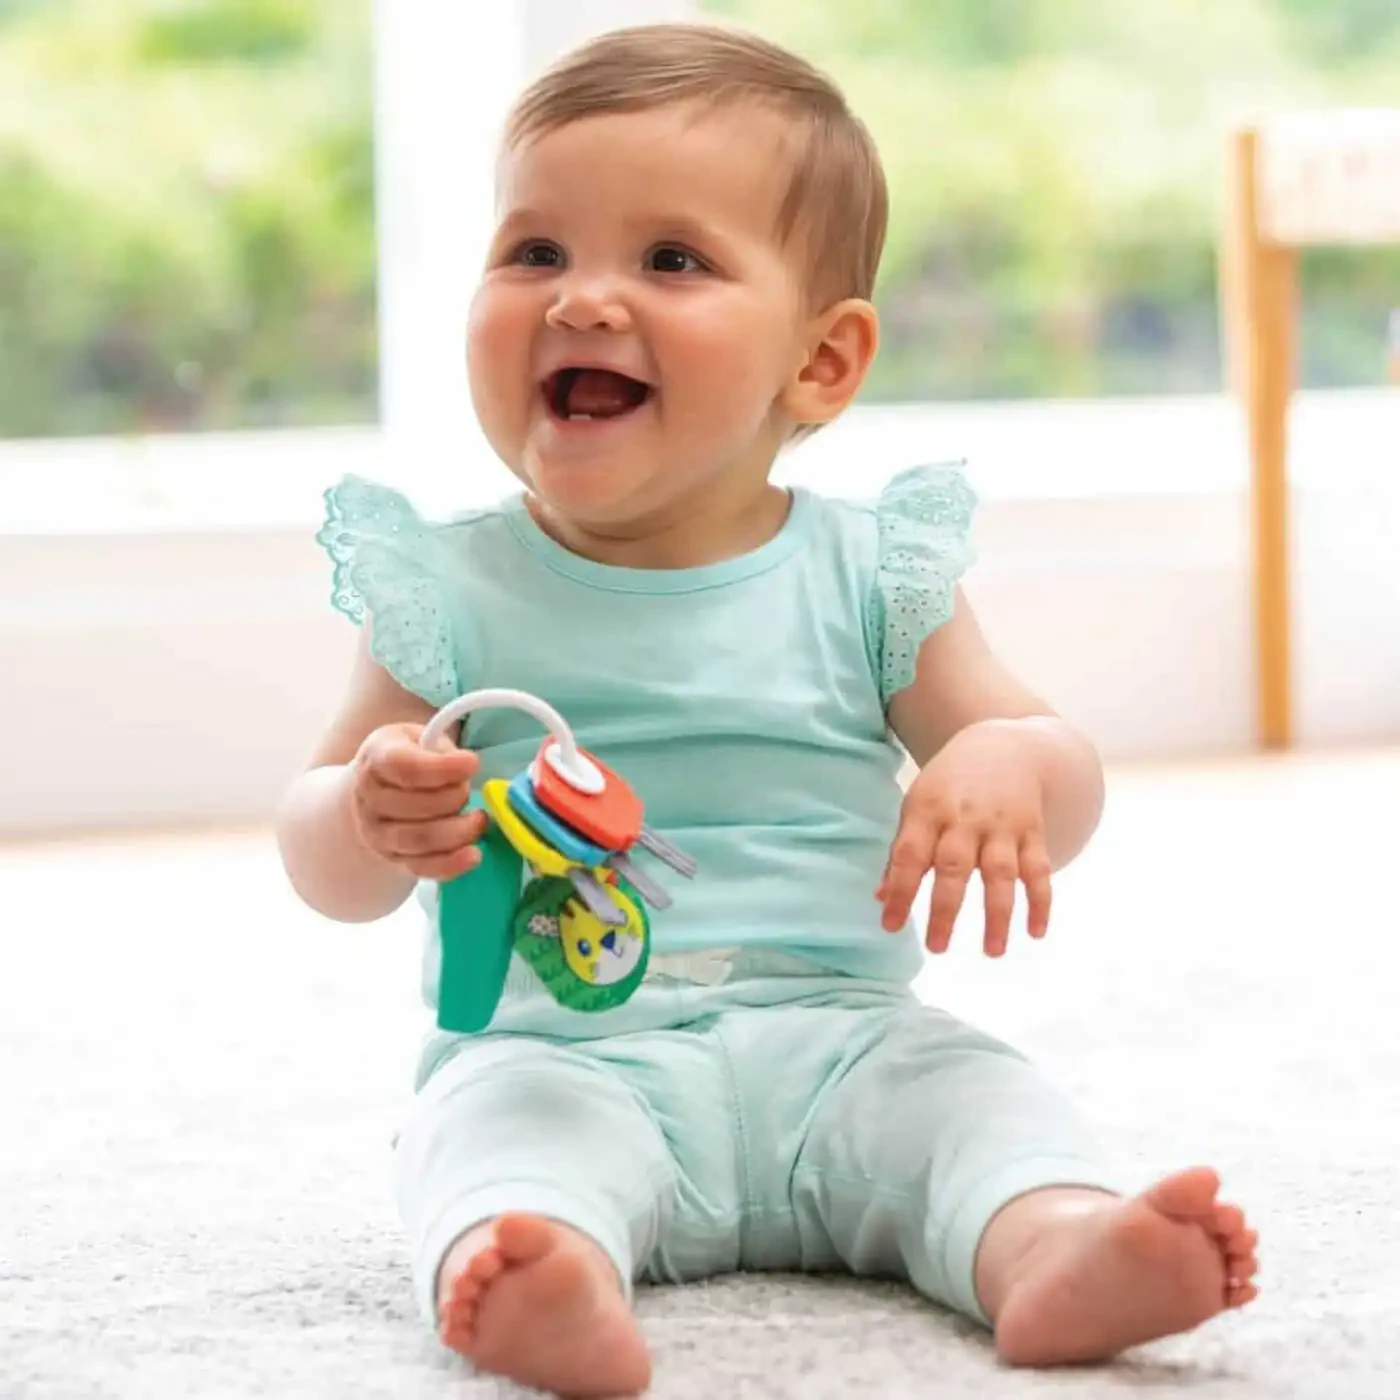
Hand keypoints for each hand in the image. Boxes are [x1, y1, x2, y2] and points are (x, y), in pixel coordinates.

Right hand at [350, 723, 487, 880]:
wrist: (376, 789)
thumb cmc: (408, 757)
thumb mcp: (420, 737)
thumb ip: (441, 750)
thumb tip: (467, 768)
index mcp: (376, 758)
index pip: (405, 767)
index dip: (442, 768)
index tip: (472, 763)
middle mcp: (369, 798)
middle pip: (413, 806)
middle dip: (453, 798)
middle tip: (469, 789)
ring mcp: (377, 832)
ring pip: (418, 839)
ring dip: (457, 832)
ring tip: (479, 820)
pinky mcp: (393, 857)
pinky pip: (422, 867)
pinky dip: (450, 864)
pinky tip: (473, 855)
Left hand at [876, 720, 1052, 956]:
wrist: (1006, 744)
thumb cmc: (950, 785)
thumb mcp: (918, 806)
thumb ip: (902, 852)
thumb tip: (881, 899)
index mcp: (929, 810)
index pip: (911, 854)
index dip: (900, 890)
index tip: (891, 926)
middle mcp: (965, 818)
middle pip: (954, 866)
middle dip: (945, 909)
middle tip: (937, 949)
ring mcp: (1003, 825)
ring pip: (1000, 873)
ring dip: (997, 914)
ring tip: (992, 952)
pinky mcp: (1034, 830)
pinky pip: (1039, 869)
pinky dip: (1040, 901)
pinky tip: (1036, 932)